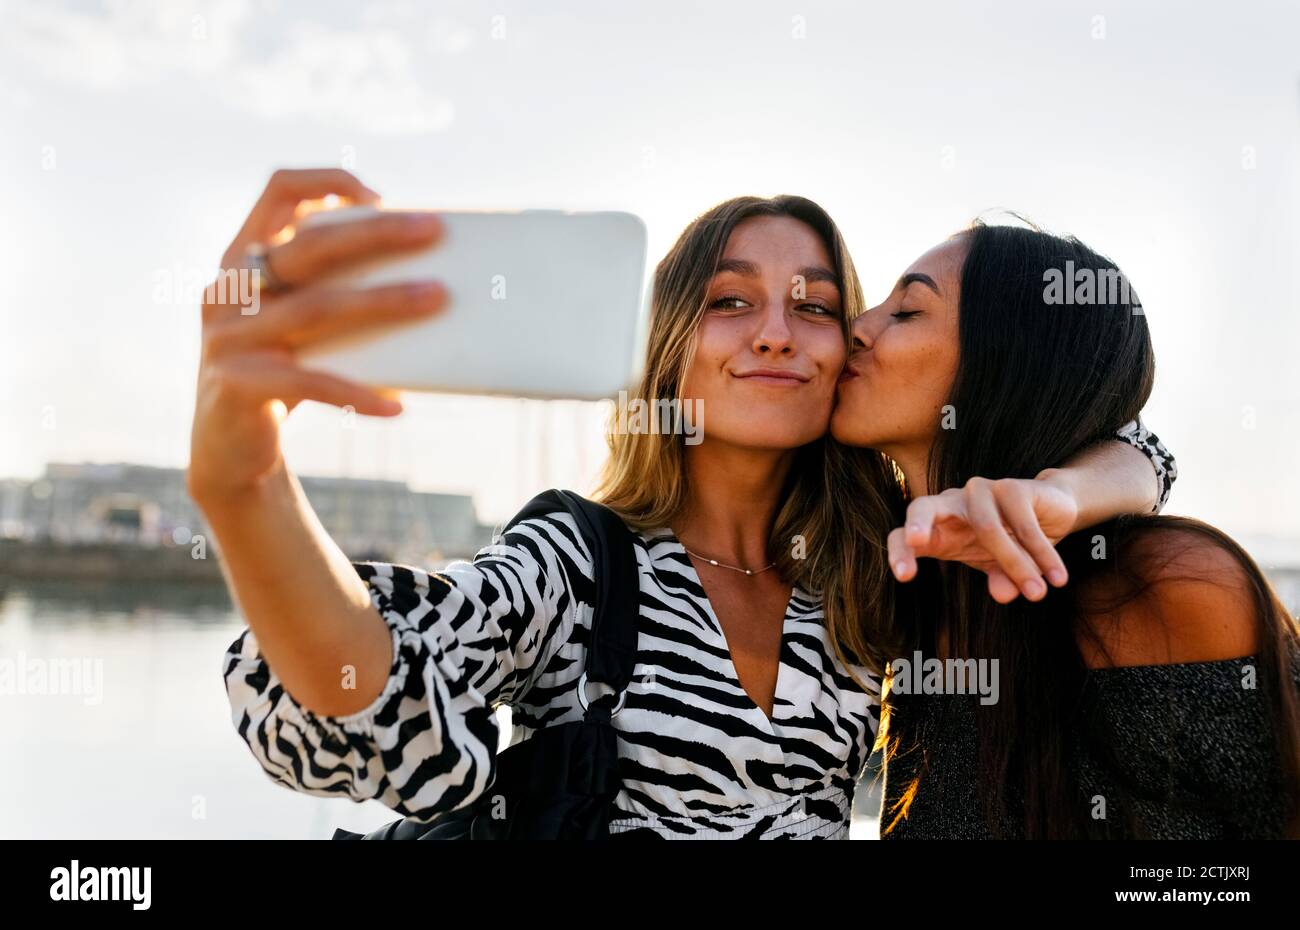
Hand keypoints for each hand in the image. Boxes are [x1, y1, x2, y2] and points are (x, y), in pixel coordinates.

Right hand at [188, 168, 445, 504]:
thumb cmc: (281, 375)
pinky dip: (357, 394)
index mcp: (242, 258)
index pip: (278, 190)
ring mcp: (226, 337)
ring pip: (316, 308)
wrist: (228, 451)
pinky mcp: (235, 384)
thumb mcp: (298, 325)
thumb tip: (425, 274)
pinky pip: (309, 383)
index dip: (327, 181)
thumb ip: (329, 288)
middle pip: (308, 246)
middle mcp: (227, 289)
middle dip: (376, 233)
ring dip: (383, 301)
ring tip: (436, 299)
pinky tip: (397, 406)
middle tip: (433, 230)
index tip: (379, 197)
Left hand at [887, 476, 1079, 603]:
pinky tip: (1057, 577)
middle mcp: (951, 503)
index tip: (905, 576)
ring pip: (988, 529)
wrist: (1052, 510)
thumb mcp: (999, 567)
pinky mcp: (1011, 486)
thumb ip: (998, 580)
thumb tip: (1004, 595)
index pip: (902, 535)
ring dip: (1016, 565)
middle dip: (917, 524)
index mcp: (936, 527)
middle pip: (921, 507)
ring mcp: (979, 490)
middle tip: (916, 542)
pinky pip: (1024, 525)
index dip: (898, 553)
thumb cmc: (1012, 542)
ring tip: (1038, 594)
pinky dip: (1042, 554)